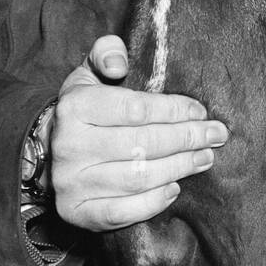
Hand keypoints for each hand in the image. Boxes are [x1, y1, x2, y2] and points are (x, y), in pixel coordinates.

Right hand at [48, 34, 227, 232]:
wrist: (50, 152)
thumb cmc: (85, 109)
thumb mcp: (90, 73)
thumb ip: (107, 53)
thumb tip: (119, 64)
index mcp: (75, 107)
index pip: (135, 109)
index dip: (174, 109)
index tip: (200, 110)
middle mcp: (70, 146)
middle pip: (142, 143)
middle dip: (186, 138)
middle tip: (215, 135)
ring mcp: (72, 182)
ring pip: (137, 177)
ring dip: (178, 167)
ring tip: (205, 158)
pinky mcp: (77, 212)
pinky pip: (122, 212)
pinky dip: (153, 202)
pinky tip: (174, 188)